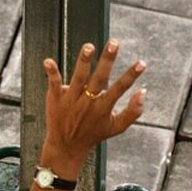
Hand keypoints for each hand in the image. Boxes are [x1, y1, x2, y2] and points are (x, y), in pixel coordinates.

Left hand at [40, 41, 148, 180]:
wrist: (66, 147)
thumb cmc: (93, 134)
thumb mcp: (117, 127)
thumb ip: (133, 111)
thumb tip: (143, 92)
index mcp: (103, 108)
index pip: (120, 88)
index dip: (131, 76)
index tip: (141, 63)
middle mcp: (88, 102)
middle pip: (99, 78)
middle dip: (107, 60)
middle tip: (114, 43)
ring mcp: (71, 99)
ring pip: (78, 77)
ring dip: (84, 61)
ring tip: (89, 46)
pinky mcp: (56, 98)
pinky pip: (53, 83)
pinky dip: (51, 72)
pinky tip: (48, 61)